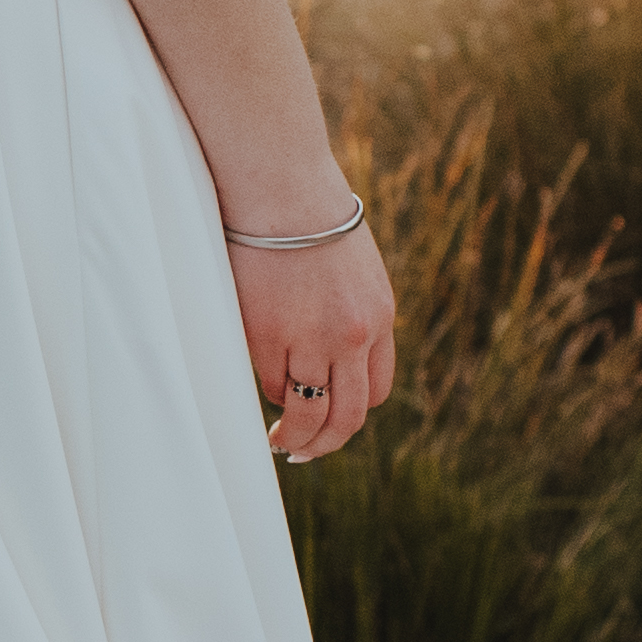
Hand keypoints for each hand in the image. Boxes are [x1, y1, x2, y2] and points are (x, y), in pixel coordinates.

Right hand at [229, 196, 396, 462]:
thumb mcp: (352, 269)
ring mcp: (310, 340)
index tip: (333, 415)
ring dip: (294, 436)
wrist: (280, 187)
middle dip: (327, 444)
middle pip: (348, 417)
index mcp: (379, 317)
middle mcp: (352, 337)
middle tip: (305, 453)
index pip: (377, 389)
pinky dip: (270, 394)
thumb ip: (350, 312)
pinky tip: (263, 392)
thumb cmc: (308, 217)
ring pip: (308, 414)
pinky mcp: (268, 336)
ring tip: (279, 442)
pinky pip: (273, 386)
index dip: (354, 410)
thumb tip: (330, 353)